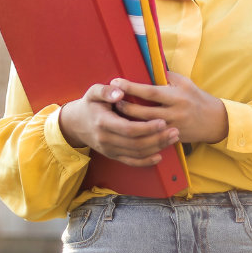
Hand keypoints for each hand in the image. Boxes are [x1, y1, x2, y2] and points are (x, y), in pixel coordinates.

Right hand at [58, 84, 178, 166]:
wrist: (75, 124)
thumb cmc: (90, 104)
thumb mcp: (93, 92)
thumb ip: (106, 90)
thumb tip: (120, 92)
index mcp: (103, 122)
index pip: (128, 129)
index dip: (147, 128)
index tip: (163, 121)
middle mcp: (106, 139)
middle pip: (136, 144)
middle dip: (157, 138)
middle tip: (175, 131)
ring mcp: (109, 149)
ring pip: (136, 153)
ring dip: (157, 147)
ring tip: (173, 138)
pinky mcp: (113, 155)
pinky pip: (131, 162)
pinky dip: (146, 161)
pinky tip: (159, 156)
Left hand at [111, 72, 229, 144]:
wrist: (214, 120)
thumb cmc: (197, 98)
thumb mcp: (185, 83)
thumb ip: (166, 77)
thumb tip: (146, 68)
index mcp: (177, 96)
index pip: (150, 92)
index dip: (131, 87)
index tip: (116, 82)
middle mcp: (174, 112)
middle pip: (143, 111)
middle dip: (125, 106)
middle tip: (112, 100)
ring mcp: (172, 127)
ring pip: (144, 126)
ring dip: (128, 119)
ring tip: (117, 112)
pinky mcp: (171, 137)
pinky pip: (151, 136)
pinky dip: (138, 131)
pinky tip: (128, 127)